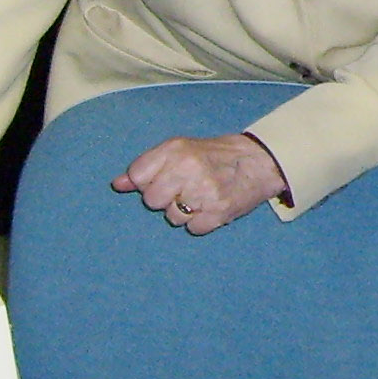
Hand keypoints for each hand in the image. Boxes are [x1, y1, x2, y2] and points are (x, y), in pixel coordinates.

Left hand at [111, 132, 290, 234]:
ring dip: (184, 212)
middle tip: (185, 188)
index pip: (138, 176)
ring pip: (172, 217)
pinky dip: (201, 222)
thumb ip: (147, 167)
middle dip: (166, 198)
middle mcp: (188, 169)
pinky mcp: (218, 213)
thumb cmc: (215, 156)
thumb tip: (117, 184)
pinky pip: (192, 228)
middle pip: (152, 201)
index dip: (148, 181)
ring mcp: (204, 192)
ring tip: (201, 197)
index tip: (165, 177)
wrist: (259, 161)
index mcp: (176, 150)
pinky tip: (211, 207)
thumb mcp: (180, 150)